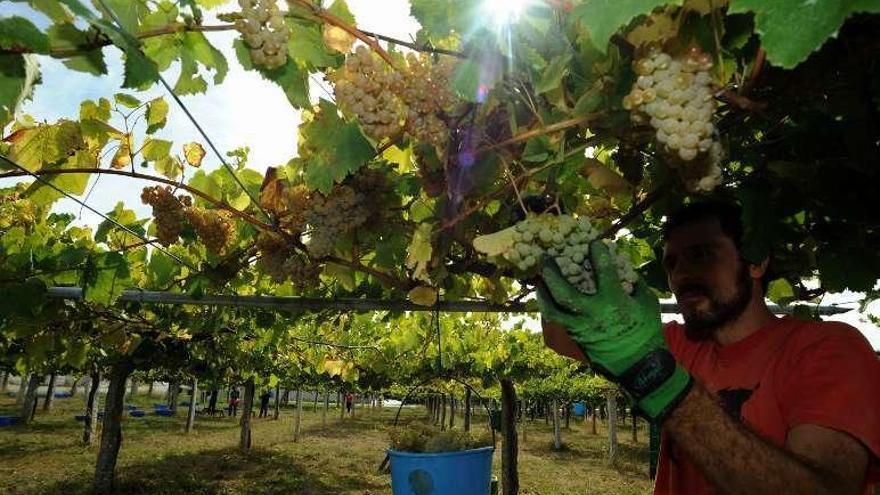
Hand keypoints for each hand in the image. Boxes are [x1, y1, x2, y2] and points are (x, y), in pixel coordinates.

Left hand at [537, 240, 690, 420]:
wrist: (640, 365)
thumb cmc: (646, 332)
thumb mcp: (647, 302)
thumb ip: (633, 282)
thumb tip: (621, 264)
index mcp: (614, 301)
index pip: (603, 269)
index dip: (597, 252)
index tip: (593, 242)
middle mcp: (593, 313)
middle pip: (563, 292)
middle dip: (551, 272)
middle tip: (545, 257)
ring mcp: (581, 328)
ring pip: (552, 309)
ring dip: (542, 292)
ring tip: (538, 279)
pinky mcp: (576, 338)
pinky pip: (556, 321)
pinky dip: (549, 308)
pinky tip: (546, 299)